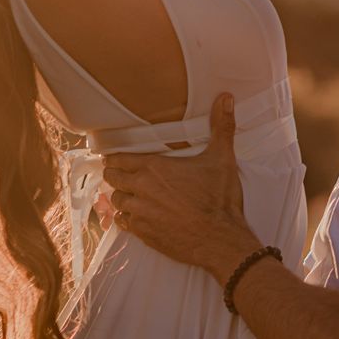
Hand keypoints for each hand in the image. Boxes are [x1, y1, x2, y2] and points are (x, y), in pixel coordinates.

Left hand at [103, 94, 260, 279]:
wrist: (221, 240)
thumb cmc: (220, 199)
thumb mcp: (222, 159)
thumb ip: (222, 127)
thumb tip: (226, 98)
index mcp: (154, 168)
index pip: (119, 158)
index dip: (116, 157)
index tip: (117, 157)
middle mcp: (141, 189)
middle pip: (112, 178)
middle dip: (116, 174)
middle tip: (123, 173)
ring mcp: (140, 214)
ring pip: (116, 201)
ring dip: (122, 196)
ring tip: (131, 193)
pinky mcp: (144, 234)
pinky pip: (123, 223)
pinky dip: (127, 218)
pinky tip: (135, 216)